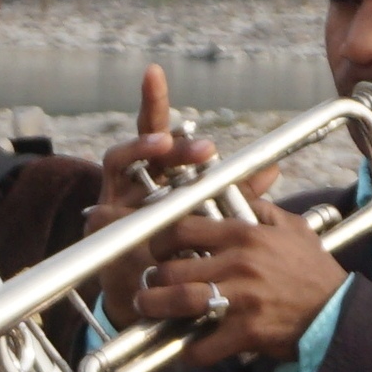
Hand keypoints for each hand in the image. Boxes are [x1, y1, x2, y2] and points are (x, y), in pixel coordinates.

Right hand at [88, 64, 213, 325]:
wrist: (149, 299)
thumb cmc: (177, 255)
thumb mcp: (210, 220)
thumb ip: (236, 196)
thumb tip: (270, 170)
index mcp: (155, 175)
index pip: (155, 132)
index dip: (152, 101)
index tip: (154, 72)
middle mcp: (129, 184)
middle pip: (138, 145)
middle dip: (162, 135)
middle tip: (197, 142)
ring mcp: (112, 205)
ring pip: (116, 167)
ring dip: (138, 152)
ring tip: (161, 145)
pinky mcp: (101, 233)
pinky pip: (107, 215)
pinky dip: (118, 211)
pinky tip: (130, 207)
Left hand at [124, 190, 344, 369]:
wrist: (338, 311)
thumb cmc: (312, 270)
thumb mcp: (292, 229)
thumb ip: (262, 210)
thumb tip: (238, 193)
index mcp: (245, 235)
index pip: (182, 228)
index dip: (159, 241)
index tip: (157, 251)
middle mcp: (239, 263)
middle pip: (172, 269)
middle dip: (152, 280)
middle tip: (149, 286)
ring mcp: (242, 297)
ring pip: (179, 301)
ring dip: (156, 308)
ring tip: (149, 310)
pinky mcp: (247, 331)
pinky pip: (203, 345)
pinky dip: (190, 351)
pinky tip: (188, 348)